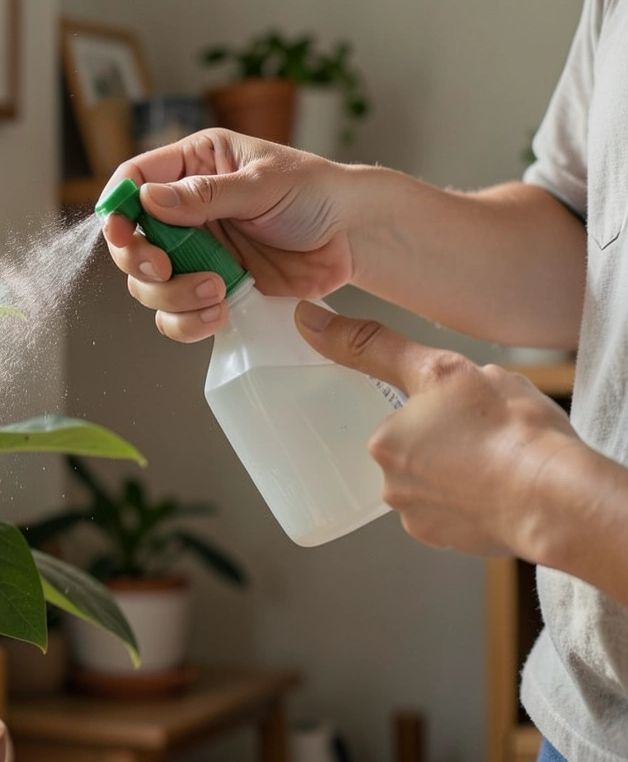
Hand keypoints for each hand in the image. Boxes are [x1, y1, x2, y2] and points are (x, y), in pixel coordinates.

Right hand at [104, 128, 357, 341]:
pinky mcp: (211, 287)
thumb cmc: (316, 191)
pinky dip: (188, 321)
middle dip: (139, 260)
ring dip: (170, 295)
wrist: (353, 236)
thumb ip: (205, 195)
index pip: (133, 179)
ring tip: (215, 290)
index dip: (117, 207)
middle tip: (162, 269)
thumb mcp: (262, 183)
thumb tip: (149, 200)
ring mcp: (196, 251)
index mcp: (193, 166)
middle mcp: (185, 210)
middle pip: (130, 239)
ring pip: (148, 284)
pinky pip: (177, 313)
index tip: (120, 231)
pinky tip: (218, 312)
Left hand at [294, 302, 583, 556]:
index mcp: (384, 443)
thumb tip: (308, 321)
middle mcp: (393, 488)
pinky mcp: (454, 545)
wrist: (556, 497)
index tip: (465, 413)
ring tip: (500, 461)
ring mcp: (423, 521)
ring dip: (460, 474)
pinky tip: (502, 488)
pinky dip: (476, 502)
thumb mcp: (442, 369)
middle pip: (415, 454)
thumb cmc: (508, 430)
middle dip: (446, 442)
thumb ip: (375, 346)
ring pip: (437, 485)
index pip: (400, 421)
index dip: (435, 412)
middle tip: (486, 433)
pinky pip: (457, 515)